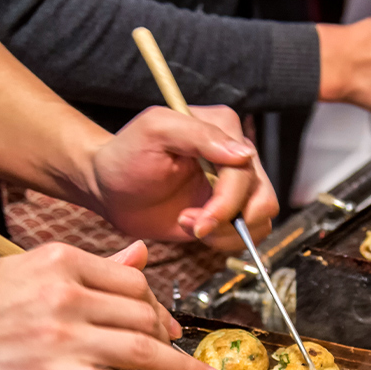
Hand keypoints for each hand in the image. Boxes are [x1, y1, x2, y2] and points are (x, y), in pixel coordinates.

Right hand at [0, 241, 224, 369]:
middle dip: (170, 336)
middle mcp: (66, 293)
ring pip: (140, 348)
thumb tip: (140, 257)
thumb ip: (88, 267)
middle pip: (142, 313)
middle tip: (181, 356)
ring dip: (182, 368)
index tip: (164, 324)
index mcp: (61, 260)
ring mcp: (62, 335)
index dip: (156, 304)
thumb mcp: (28, 270)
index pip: (131, 280)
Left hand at [86, 105, 277, 251]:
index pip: (245, 171)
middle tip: (193, 226)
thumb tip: (244, 154)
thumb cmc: (126, 155)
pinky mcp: (227, 211)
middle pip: (261, 197)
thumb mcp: (156, 131)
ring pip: (260, 219)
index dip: (227, 202)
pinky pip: (248, 234)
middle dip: (227, 220)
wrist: (109, 188)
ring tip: (189, 225)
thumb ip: (199, 135)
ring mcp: (233, 186)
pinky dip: (224, 241)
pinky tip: (194, 230)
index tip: (199, 220)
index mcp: (223, 128)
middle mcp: (235, 155)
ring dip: (226, 233)